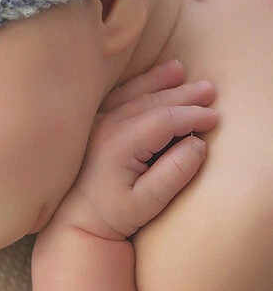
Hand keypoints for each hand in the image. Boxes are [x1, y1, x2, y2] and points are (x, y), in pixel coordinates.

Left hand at [56, 60, 218, 239]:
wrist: (75, 220)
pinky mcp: (91, 125)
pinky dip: (135, 85)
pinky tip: (150, 79)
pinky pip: (116, 97)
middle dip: (182, 94)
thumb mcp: (147, 203)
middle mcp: (105, 127)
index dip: (192, 116)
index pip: (164, 120)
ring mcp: (95, 123)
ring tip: (181, 70)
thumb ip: (174, 173)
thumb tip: (198, 144)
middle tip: (209, 89)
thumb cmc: (111, 214)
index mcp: (119, 144)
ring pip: (131, 94)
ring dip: (158, 82)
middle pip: (150, 102)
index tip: (215, 118)